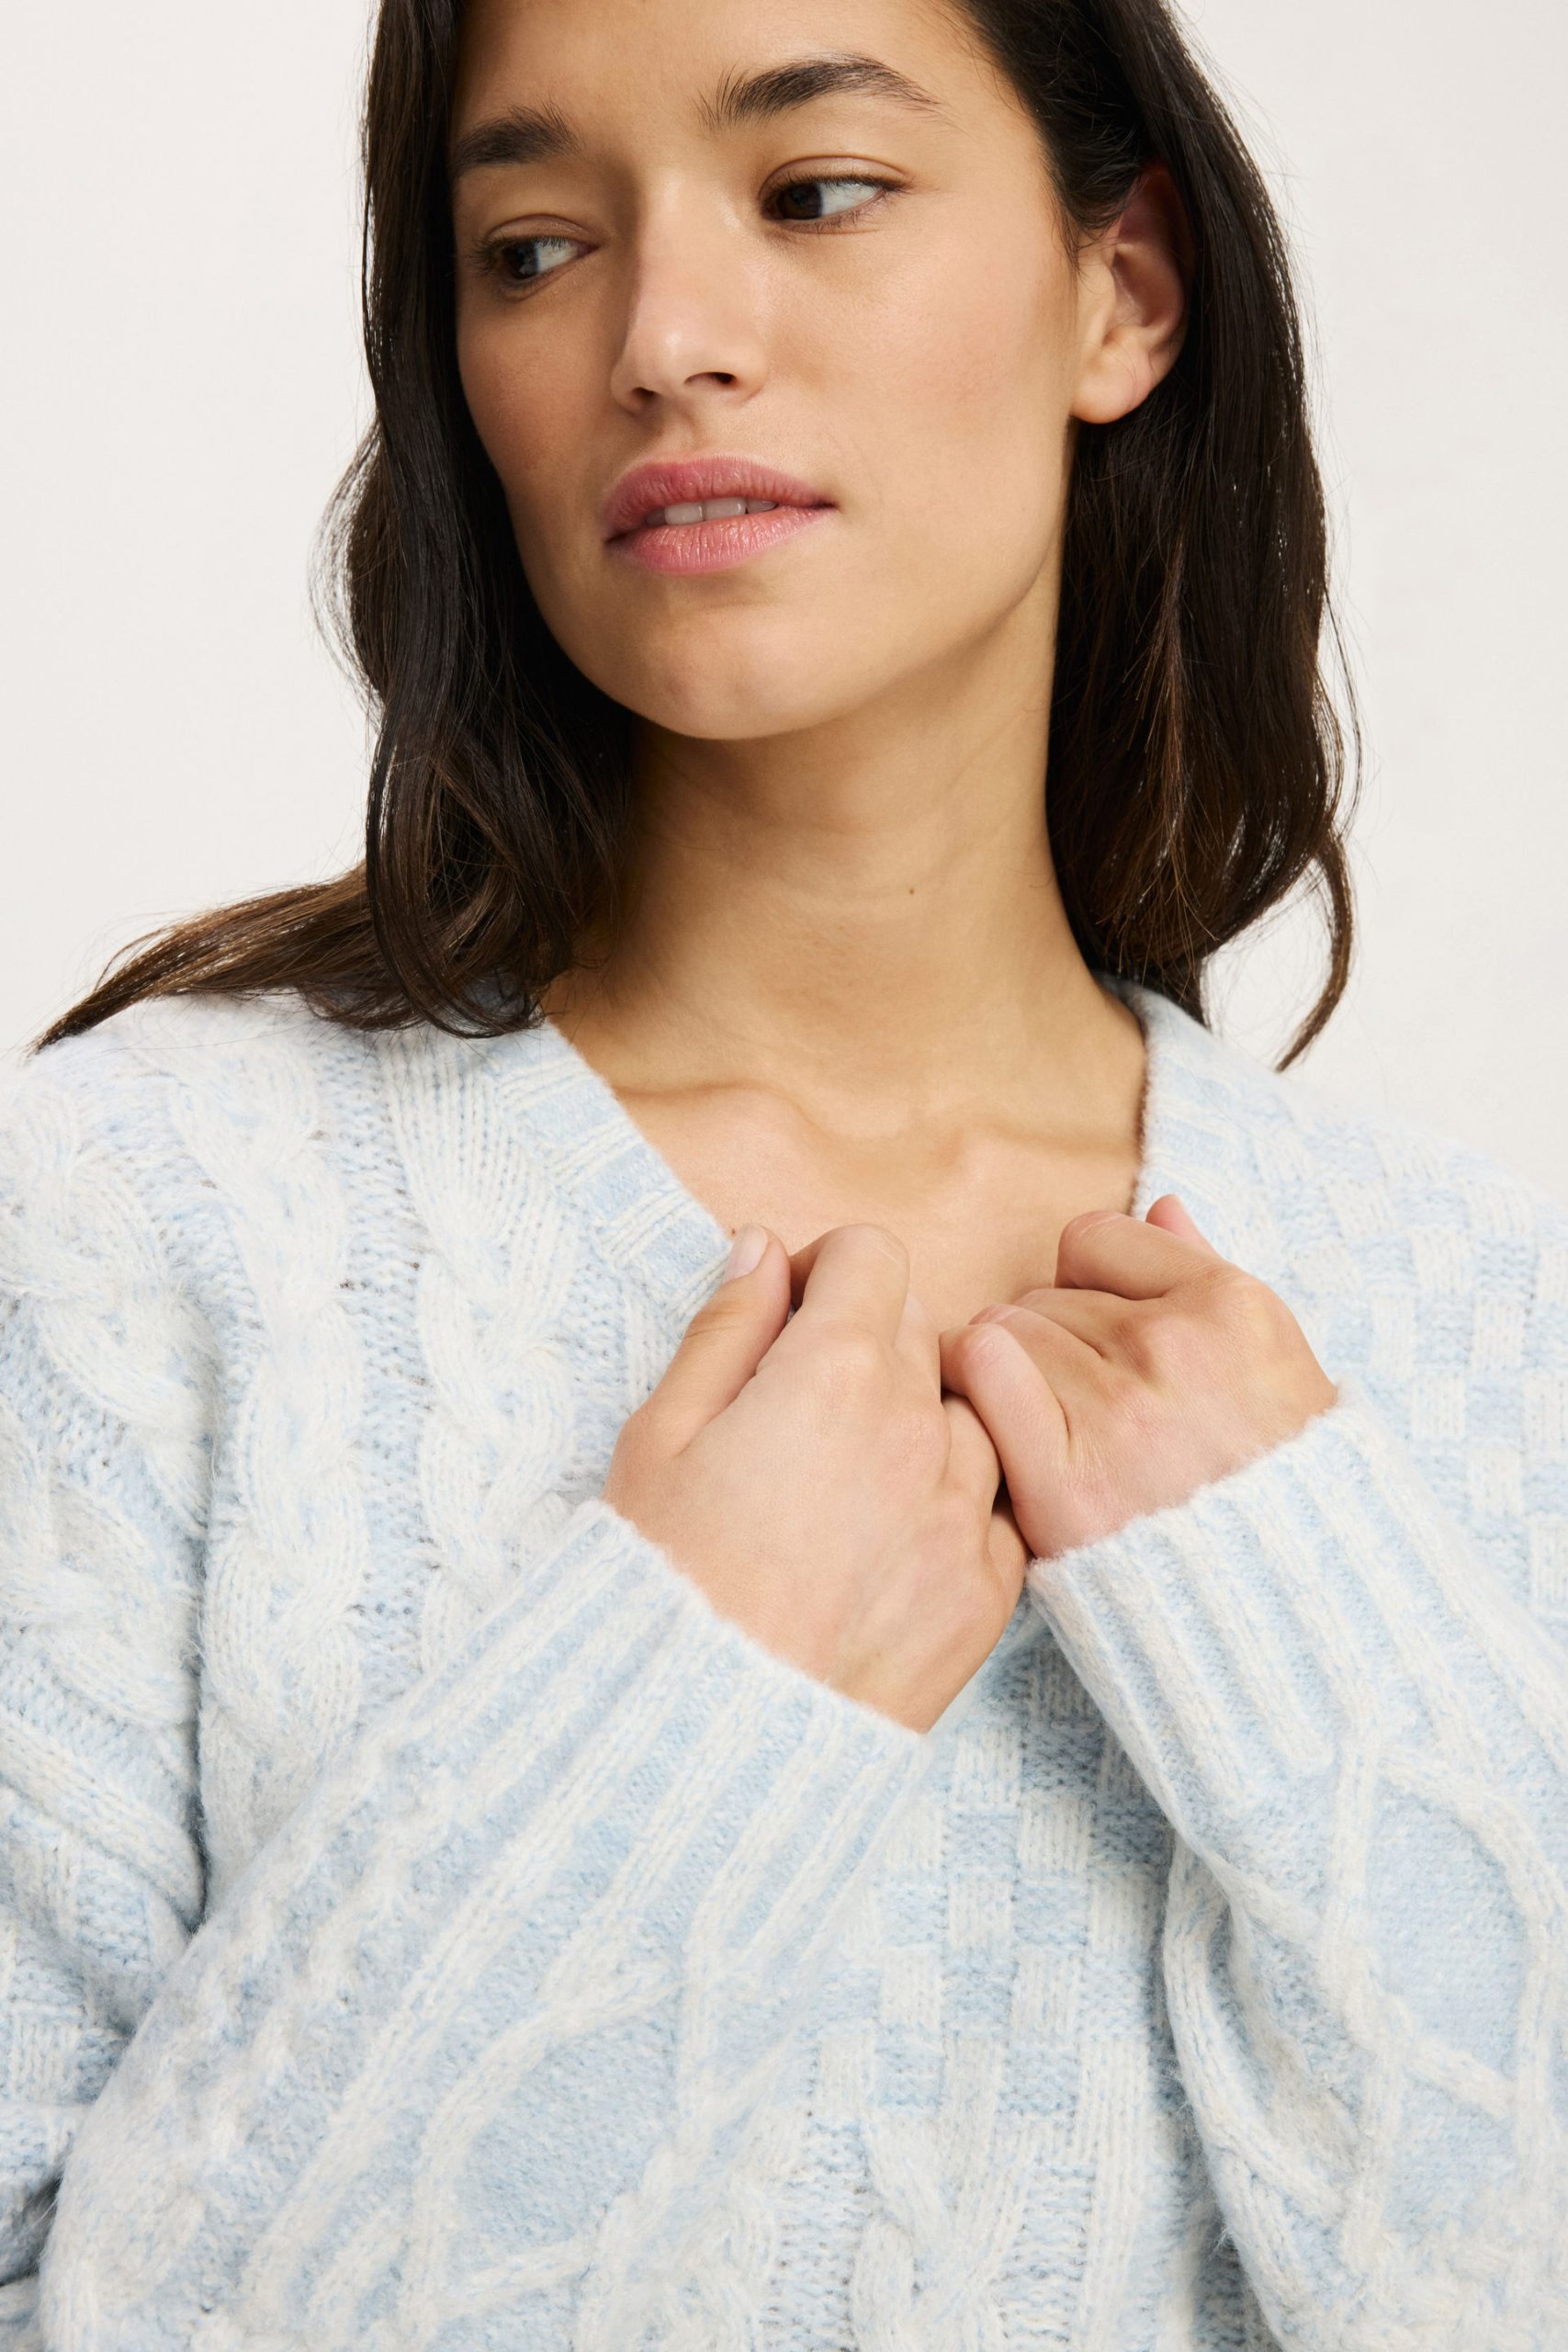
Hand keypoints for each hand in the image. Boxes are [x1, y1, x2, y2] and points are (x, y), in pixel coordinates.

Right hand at [603, 1224, 1028, 1733]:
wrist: (706, 1733)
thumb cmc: (664, 1580)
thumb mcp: (661, 1435)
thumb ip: (726, 1329)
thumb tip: (763, 1251)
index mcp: (836, 1371)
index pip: (874, 1257)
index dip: (827, 1272)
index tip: (794, 1314)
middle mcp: (920, 1428)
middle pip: (923, 1330)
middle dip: (867, 1345)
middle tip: (802, 1411)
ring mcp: (966, 1511)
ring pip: (967, 1417)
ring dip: (920, 1425)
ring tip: (848, 1488)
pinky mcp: (988, 1589)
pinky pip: (994, 1507)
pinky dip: (954, 1507)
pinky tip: (889, 1544)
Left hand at [937, 1195, 1338, 1561]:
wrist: (1291, 1611)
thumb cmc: (1279, 1487)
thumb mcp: (1277, 1364)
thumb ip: (1208, 1274)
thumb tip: (1160, 1205)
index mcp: (1230, 1305)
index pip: (1092, 1239)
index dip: (1085, 1287)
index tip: (1099, 1338)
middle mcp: (1173, 1346)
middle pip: (1040, 1294)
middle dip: (1047, 1344)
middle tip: (1079, 1408)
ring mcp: (1118, 1413)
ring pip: (1001, 1332)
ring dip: (1009, 1381)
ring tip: (1051, 1435)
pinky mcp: (1067, 1485)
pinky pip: (980, 1373)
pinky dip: (974, 1396)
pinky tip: (998, 1437)